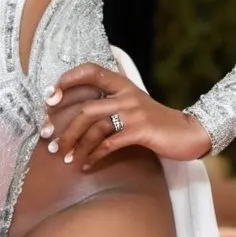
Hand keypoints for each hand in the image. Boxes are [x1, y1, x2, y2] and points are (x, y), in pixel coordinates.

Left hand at [43, 63, 211, 169]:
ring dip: (76, 144)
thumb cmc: (154, 120)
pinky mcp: (140, 131)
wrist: (187, 132)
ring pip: (95, 127)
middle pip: (86, 108)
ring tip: (65, 157)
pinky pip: (110, 144)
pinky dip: (94, 156)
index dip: (68, 80)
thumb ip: (109, 102)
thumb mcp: (131, 104)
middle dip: (64, 125)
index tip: (50, 96)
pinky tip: (86, 165)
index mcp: (121, 84)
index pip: (90, 71)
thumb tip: (75, 113)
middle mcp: (125, 94)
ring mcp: (133, 112)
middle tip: (48, 137)